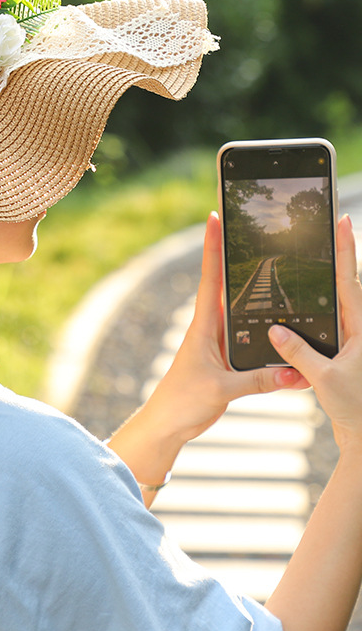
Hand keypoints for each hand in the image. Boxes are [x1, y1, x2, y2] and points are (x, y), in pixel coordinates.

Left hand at [142, 211, 309, 445]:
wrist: (168, 423)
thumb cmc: (183, 402)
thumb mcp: (223, 390)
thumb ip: (259, 381)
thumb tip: (296, 373)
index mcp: (204, 326)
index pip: (210, 277)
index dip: (213, 246)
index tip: (214, 216)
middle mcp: (211, 328)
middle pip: (228, 285)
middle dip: (240, 256)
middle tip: (255, 229)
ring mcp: (219, 341)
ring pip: (243, 310)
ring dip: (257, 291)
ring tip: (278, 264)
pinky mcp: (227, 358)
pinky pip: (250, 336)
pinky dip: (266, 329)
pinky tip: (285, 325)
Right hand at [268, 214, 361, 455]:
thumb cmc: (355, 409)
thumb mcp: (324, 379)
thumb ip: (299, 352)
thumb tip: (276, 330)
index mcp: (360, 331)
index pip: (349, 281)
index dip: (345, 251)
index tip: (342, 222)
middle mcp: (358, 331)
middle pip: (345, 285)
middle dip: (337, 255)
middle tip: (327, 227)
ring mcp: (351, 341)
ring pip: (335, 303)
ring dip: (325, 281)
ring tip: (310, 256)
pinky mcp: (342, 354)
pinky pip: (326, 323)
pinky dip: (314, 310)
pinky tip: (296, 305)